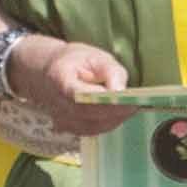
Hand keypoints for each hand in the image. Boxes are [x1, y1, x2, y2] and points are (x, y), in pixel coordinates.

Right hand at [16, 34, 137, 137]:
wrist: (49, 73)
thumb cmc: (75, 62)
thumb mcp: (95, 56)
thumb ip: (111, 71)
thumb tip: (121, 90)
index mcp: (60, 79)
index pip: (80, 96)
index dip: (104, 101)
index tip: (126, 99)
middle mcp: (57, 103)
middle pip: (88, 114)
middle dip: (115, 111)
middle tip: (136, 104)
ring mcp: (61, 119)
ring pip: (92, 126)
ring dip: (114, 119)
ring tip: (131, 107)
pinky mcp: (69, 128)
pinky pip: (92, 130)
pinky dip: (108, 123)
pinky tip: (119, 113)